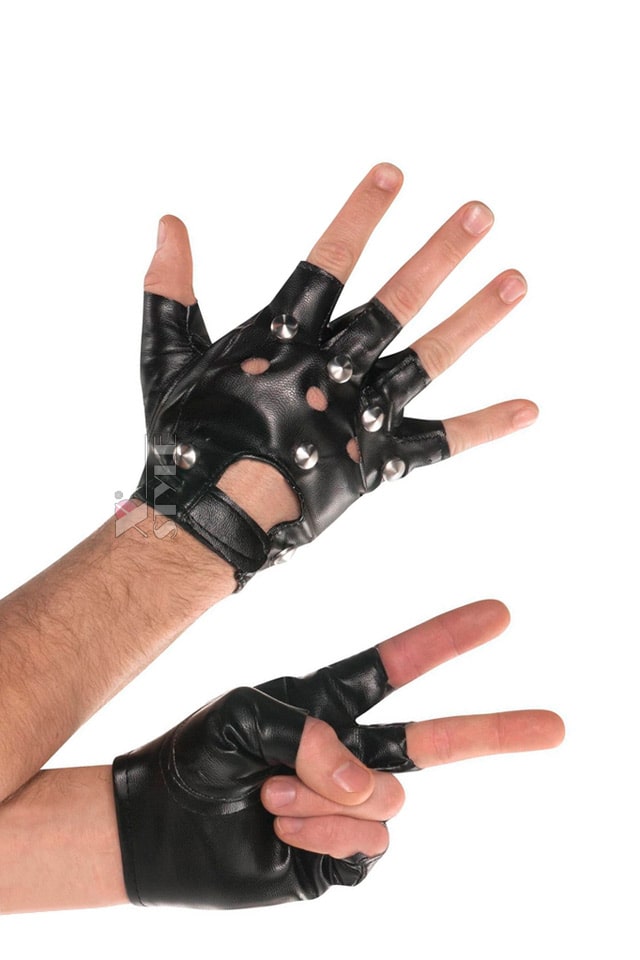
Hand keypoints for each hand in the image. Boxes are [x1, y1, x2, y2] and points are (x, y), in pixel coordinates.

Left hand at [112, 601, 562, 908]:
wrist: (161, 827)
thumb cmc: (199, 755)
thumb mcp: (244, 717)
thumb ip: (311, 735)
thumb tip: (370, 784)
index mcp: (330, 703)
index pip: (400, 665)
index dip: (449, 640)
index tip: (498, 616)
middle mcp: (350, 752)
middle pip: (438, 741)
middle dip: (497, 731)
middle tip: (556, 726)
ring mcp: (349, 804)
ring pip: (387, 800)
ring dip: (324, 800)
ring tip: (270, 797)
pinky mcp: (339, 853)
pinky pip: (367, 844)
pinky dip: (324, 835)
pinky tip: (283, 831)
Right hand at [137, 164, 536, 586]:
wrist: (210, 517)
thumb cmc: (185, 439)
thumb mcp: (166, 357)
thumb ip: (170, 289)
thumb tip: (168, 224)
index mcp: (283, 339)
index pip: (327, 261)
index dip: (360, 215)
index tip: (395, 175)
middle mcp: (334, 368)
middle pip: (396, 301)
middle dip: (440, 255)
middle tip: (482, 214)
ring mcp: (362, 414)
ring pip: (429, 358)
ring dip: (475, 318)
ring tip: (518, 281)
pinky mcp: (380, 460)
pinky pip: (441, 442)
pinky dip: (486, 426)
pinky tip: (530, 408)